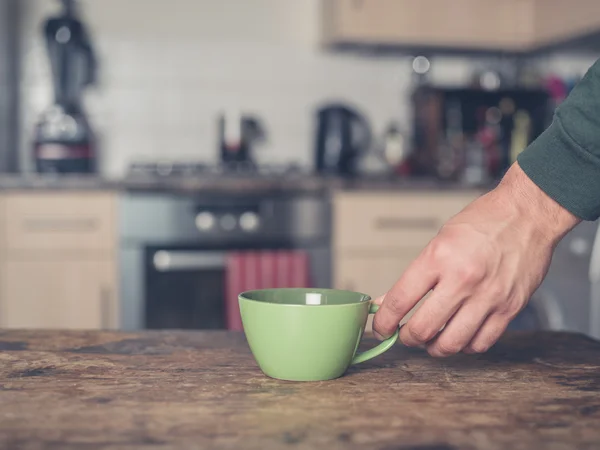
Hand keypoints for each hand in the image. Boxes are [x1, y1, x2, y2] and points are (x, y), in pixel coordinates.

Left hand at [372, 163, 579, 356]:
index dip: (384, 321)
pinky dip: (465, 346)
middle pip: (423, 329)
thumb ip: (413, 276)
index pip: (400, 300)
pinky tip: (459, 336)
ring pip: (452, 343)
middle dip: (407, 338)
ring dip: (434, 348)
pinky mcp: (509, 308)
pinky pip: (481, 343)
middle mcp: (463, 280)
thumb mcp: (439, 242)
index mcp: (439, 257)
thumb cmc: (483, 223)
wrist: (528, 214)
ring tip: (431, 340)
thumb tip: (386, 302)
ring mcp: (488, 296)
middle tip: (405, 335)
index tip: (380, 328)